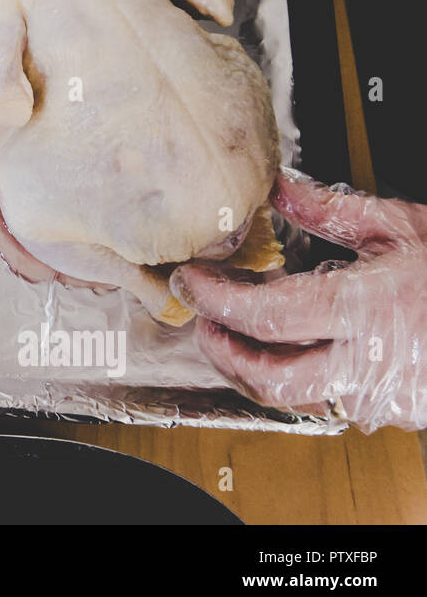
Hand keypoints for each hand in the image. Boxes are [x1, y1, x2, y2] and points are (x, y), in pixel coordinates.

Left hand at [170, 168, 426, 431]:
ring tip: (236, 331)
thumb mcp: (404, 226)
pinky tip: (291, 346)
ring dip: (252, 367)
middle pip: (268, 378)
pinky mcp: (393, 409)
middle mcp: (372, 362)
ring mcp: (383, 395)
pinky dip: (296, 374)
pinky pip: (327, 399)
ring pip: (293, 398)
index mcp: (370, 307)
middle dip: (221, 350)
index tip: (192, 280)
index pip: (266, 315)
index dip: (216, 301)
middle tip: (202, 318)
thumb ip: (330, 211)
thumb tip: (275, 187)